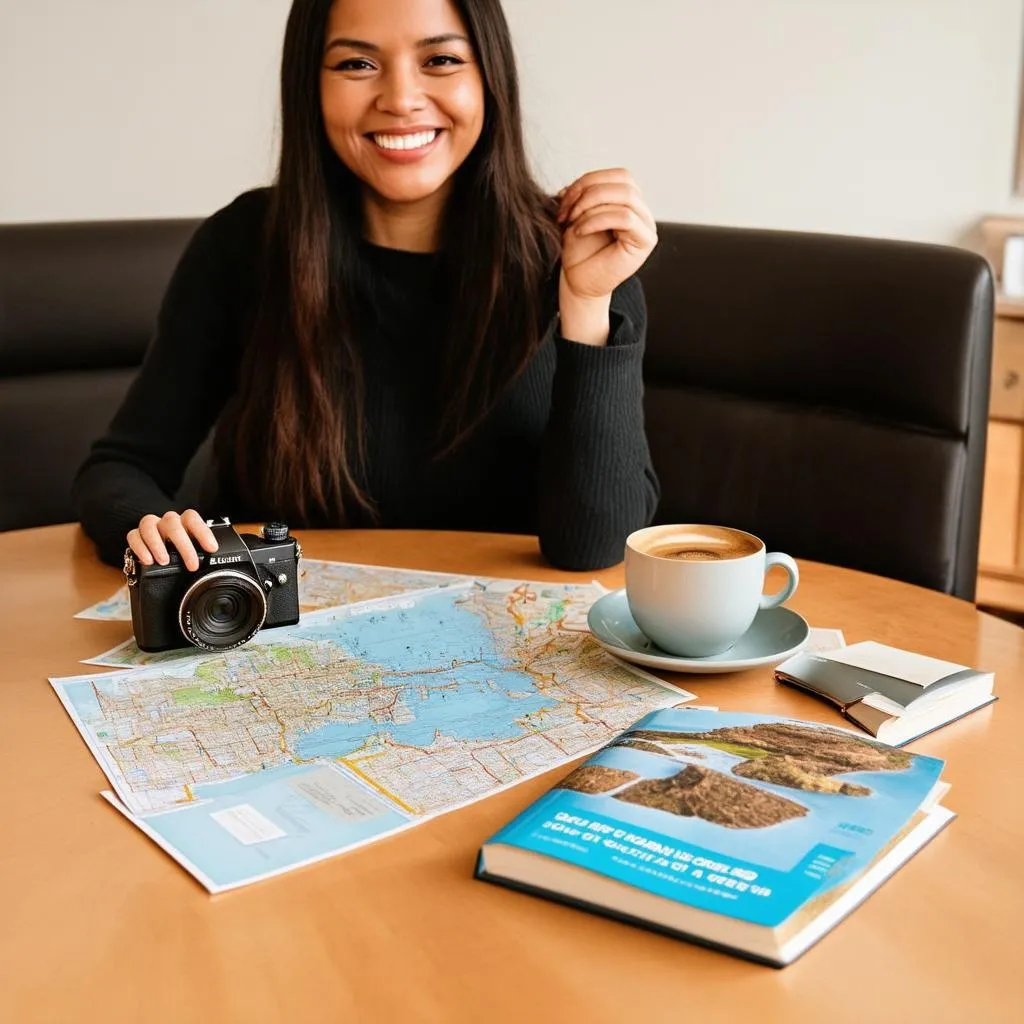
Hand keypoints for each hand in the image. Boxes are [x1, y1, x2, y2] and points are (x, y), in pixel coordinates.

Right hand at [127, 510, 218, 571]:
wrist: (157, 560)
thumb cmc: (179, 556)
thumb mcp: (194, 554)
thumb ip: (201, 555)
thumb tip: (217, 567)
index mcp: (183, 523)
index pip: (192, 518)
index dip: (203, 532)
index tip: (212, 549)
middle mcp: (166, 522)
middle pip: (173, 524)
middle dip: (184, 546)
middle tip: (192, 565)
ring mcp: (150, 527)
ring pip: (149, 524)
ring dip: (157, 544)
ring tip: (164, 561)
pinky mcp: (135, 536)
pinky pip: (133, 535)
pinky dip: (140, 548)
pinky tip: (148, 561)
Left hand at [556, 168, 657, 301]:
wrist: (579, 283)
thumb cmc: (578, 252)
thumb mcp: (576, 215)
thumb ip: (581, 195)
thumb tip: (571, 185)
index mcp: (629, 202)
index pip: (619, 175)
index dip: (589, 180)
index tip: (562, 199)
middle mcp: (642, 212)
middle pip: (624, 180)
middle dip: (589, 191)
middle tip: (566, 211)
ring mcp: (646, 226)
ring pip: (626, 196)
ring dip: (591, 205)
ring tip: (572, 221)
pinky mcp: (644, 242)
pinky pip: (625, 217)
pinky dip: (598, 219)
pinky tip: (580, 231)